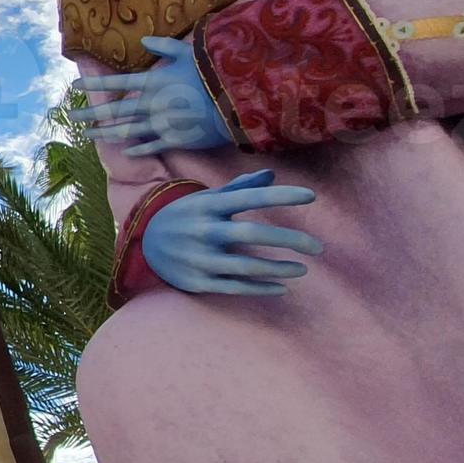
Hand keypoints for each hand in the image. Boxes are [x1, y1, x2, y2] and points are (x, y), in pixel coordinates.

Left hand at [84, 38, 235, 156]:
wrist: (236, 101)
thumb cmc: (213, 73)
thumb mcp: (189, 53)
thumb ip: (164, 46)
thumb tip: (144, 40)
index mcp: (153, 82)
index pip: (115, 84)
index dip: (94, 86)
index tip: (75, 88)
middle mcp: (151, 104)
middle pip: (114, 111)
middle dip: (90, 115)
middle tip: (70, 118)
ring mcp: (161, 125)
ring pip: (125, 131)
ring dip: (104, 133)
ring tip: (87, 135)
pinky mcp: (174, 140)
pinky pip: (149, 146)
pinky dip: (136, 148)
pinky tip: (124, 149)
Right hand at [142, 170, 322, 295]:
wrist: (145, 246)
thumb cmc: (187, 217)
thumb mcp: (207, 199)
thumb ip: (239, 188)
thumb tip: (271, 173)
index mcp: (207, 206)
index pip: (249, 197)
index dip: (280, 196)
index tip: (311, 196)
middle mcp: (203, 231)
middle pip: (251, 234)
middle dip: (289, 240)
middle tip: (318, 247)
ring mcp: (199, 259)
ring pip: (246, 267)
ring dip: (279, 269)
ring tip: (302, 268)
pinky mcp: (197, 282)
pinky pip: (234, 287)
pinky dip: (261, 289)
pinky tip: (282, 287)